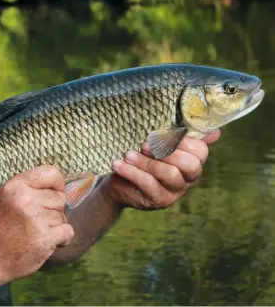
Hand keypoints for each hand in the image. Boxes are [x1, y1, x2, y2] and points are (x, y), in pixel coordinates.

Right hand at [0, 165, 73, 281]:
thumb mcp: (3, 198)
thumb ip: (26, 188)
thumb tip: (56, 183)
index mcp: (15, 186)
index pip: (51, 173)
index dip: (57, 185)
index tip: (52, 195)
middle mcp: (26, 199)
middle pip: (60, 198)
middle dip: (53, 210)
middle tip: (38, 221)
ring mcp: (36, 219)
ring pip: (62, 217)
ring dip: (55, 227)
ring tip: (37, 233)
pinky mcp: (45, 238)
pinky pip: (68, 231)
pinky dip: (62, 239)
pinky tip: (48, 242)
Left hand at [105, 130, 220, 209]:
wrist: (119, 178)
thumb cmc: (141, 156)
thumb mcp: (159, 142)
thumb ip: (181, 135)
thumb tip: (215, 131)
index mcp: (191, 161)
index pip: (200, 152)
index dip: (182, 141)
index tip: (161, 133)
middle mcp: (187, 178)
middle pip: (190, 165)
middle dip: (167, 152)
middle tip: (144, 144)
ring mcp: (175, 192)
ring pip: (169, 174)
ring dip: (146, 162)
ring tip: (127, 154)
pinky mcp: (159, 201)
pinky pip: (149, 184)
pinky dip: (132, 172)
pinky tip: (119, 164)